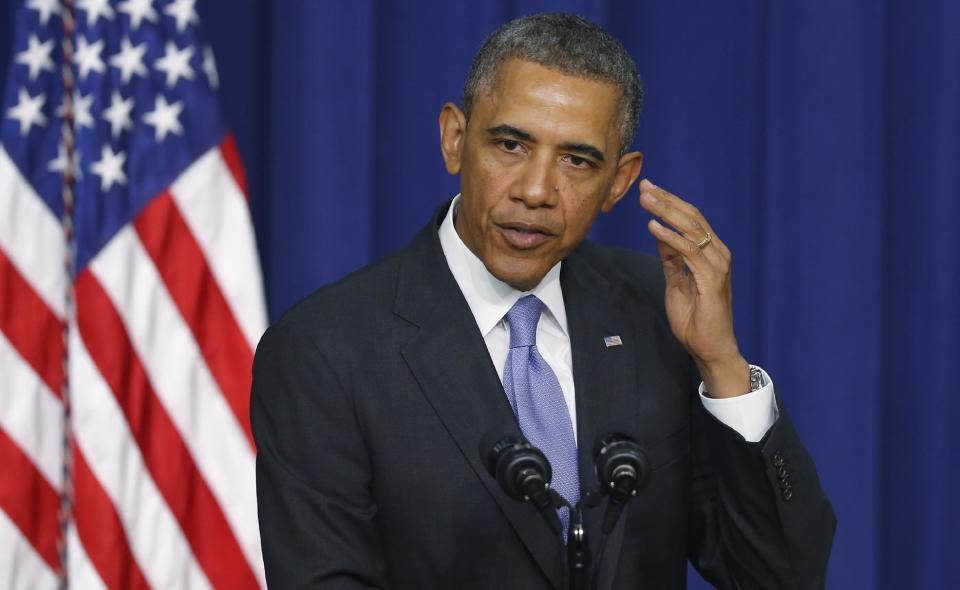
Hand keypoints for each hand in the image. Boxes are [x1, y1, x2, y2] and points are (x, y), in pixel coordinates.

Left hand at [638, 179, 748, 397]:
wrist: (710, 347)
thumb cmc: (695, 318)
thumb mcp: (677, 282)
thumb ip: (672, 259)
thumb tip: (661, 234)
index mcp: (710, 253)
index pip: (690, 219)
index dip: (669, 203)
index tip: (648, 190)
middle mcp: (718, 254)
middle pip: (691, 218)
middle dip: (666, 200)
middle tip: (644, 186)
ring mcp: (717, 265)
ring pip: (691, 229)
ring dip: (666, 212)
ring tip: (646, 200)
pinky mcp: (712, 279)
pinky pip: (690, 252)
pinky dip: (671, 237)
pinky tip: (654, 227)